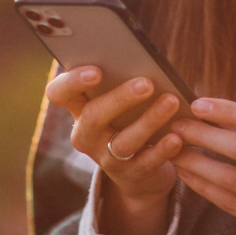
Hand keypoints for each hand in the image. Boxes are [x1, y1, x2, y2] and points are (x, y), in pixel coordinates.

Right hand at [44, 67, 183, 234]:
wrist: (136, 169)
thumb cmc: (127, 117)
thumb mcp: (117, 101)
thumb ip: (121, 80)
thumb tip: (145, 60)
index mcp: (78, 108)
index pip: (59, 93)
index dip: (73, 81)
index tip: (97, 70)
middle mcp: (86, 134)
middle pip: (93, 116)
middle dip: (120, 98)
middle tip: (147, 83)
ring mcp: (106, 157)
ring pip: (124, 141)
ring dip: (149, 120)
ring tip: (171, 101)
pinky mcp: (131, 173)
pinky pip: (146, 162)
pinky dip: (163, 149)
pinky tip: (176, 137)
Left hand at [172, 99, 235, 234]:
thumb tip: (229, 116)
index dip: (229, 110)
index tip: (198, 103)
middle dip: (204, 134)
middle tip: (175, 125)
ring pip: (232, 179)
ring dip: (197, 162)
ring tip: (173, 150)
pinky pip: (232, 205)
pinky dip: (206, 188)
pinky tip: (188, 176)